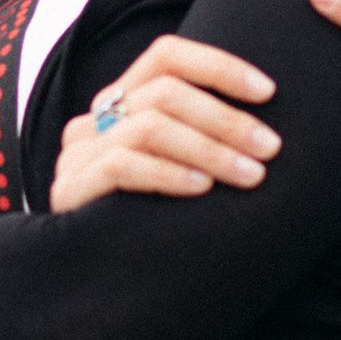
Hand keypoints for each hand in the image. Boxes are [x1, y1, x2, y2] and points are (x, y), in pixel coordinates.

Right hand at [51, 36, 278, 213]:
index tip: (268, 92)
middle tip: (270, 148)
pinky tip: (202, 189)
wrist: (106, 283)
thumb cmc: (161, 220)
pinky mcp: (70, 188)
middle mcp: (94, 120)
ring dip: (210, 149)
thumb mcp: (180, 165)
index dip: (218, 66)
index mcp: (121, 102)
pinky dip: (170, 174)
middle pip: (164, 92)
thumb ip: (198, 132)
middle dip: (226, 119)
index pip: (166, 56)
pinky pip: (123, 165)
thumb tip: (269, 105)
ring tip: (250, 175)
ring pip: (149, 127)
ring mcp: (77, 153)